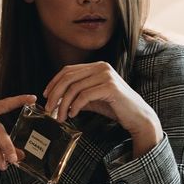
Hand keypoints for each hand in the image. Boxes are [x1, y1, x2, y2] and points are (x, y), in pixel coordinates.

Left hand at [43, 62, 161, 155]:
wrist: (137, 116)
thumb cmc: (116, 108)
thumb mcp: (93, 99)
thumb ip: (77, 95)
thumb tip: (57, 99)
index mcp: (97, 66)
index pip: (68, 70)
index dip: (54, 82)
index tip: (46, 96)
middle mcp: (101, 67)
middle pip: (68, 78)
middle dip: (55, 94)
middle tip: (49, 109)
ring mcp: (106, 75)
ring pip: (74, 88)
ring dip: (63, 104)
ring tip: (60, 117)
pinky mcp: (110, 87)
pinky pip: (84, 96)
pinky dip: (75, 106)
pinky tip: (73, 115)